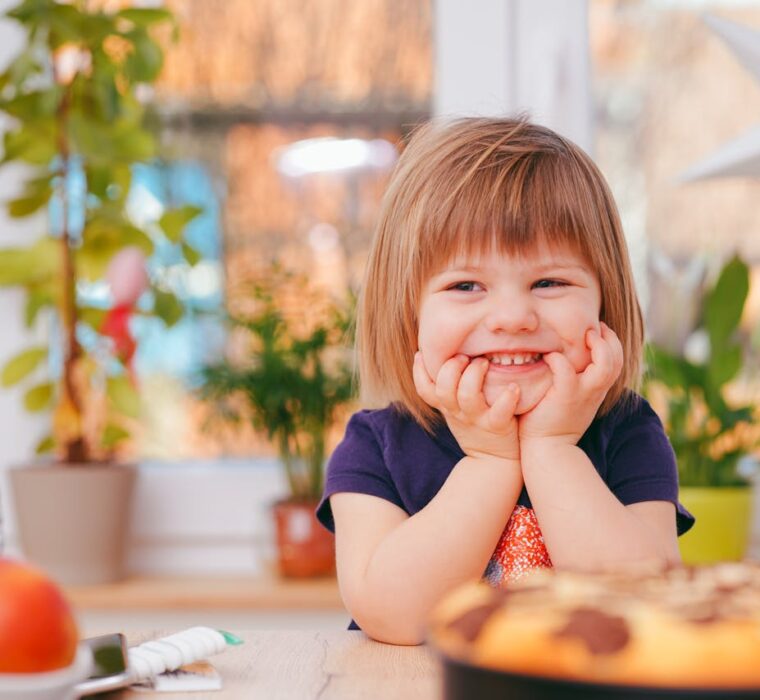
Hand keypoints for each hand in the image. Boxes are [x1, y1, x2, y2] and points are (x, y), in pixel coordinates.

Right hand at [413, 352, 520, 461]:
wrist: (494, 462)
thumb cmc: (476, 427)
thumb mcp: (455, 410)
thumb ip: (450, 388)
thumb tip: (444, 357)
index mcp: (447, 406)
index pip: (424, 390)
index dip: (418, 371)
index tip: (422, 353)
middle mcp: (458, 412)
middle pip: (444, 388)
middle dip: (451, 367)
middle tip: (465, 356)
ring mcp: (477, 419)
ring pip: (468, 396)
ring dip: (475, 375)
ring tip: (484, 362)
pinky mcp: (497, 426)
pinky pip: (499, 412)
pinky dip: (507, 398)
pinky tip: (513, 387)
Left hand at [518, 323, 623, 446]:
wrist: (547, 450)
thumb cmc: (551, 422)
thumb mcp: (570, 399)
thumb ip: (574, 381)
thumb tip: (565, 359)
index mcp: (596, 390)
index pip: (616, 361)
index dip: (611, 343)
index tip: (598, 330)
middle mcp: (595, 391)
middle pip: (617, 360)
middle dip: (610, 339)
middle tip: (595, 327)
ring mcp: (582, 394)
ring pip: (605, 365)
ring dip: (597, 346)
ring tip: (584, 335)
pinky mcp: (565, 397)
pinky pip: (566, 371)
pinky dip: (559, 360)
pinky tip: (549, 356)